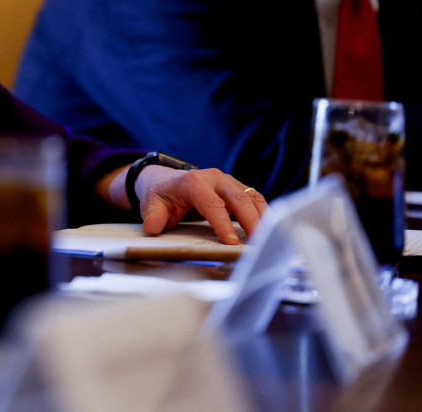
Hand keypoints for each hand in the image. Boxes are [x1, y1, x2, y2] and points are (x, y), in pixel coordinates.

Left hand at [99, 165, 267, 243]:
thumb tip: (153, 228)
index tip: (232, 242)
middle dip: (251, 221)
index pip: (212, 204)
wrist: (164, 180)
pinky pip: (254, 198)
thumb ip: (153, 217)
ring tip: (269, 239)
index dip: (223, 224)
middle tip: (259, 243)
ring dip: (262, 217)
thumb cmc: (160, 194)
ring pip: (251, 197)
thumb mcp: (151, 205)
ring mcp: (227, 181)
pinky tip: (269, 230)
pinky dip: (263, 213)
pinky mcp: (235, 188)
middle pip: (238, 198)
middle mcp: (214, 178)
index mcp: (193, 182)